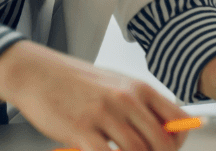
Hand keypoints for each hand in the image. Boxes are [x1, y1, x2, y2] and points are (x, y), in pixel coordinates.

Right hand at [0, 41, 189, 150]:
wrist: (37, 73)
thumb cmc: (76, 81)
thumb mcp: (116, 85)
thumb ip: (139, 106)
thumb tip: (162, 129)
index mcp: (139, 88)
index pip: (177, 120)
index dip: (178, 140)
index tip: (170, 147)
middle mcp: (126, 100)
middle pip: (160, 142)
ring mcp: (104, 115)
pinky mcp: (81, 130)